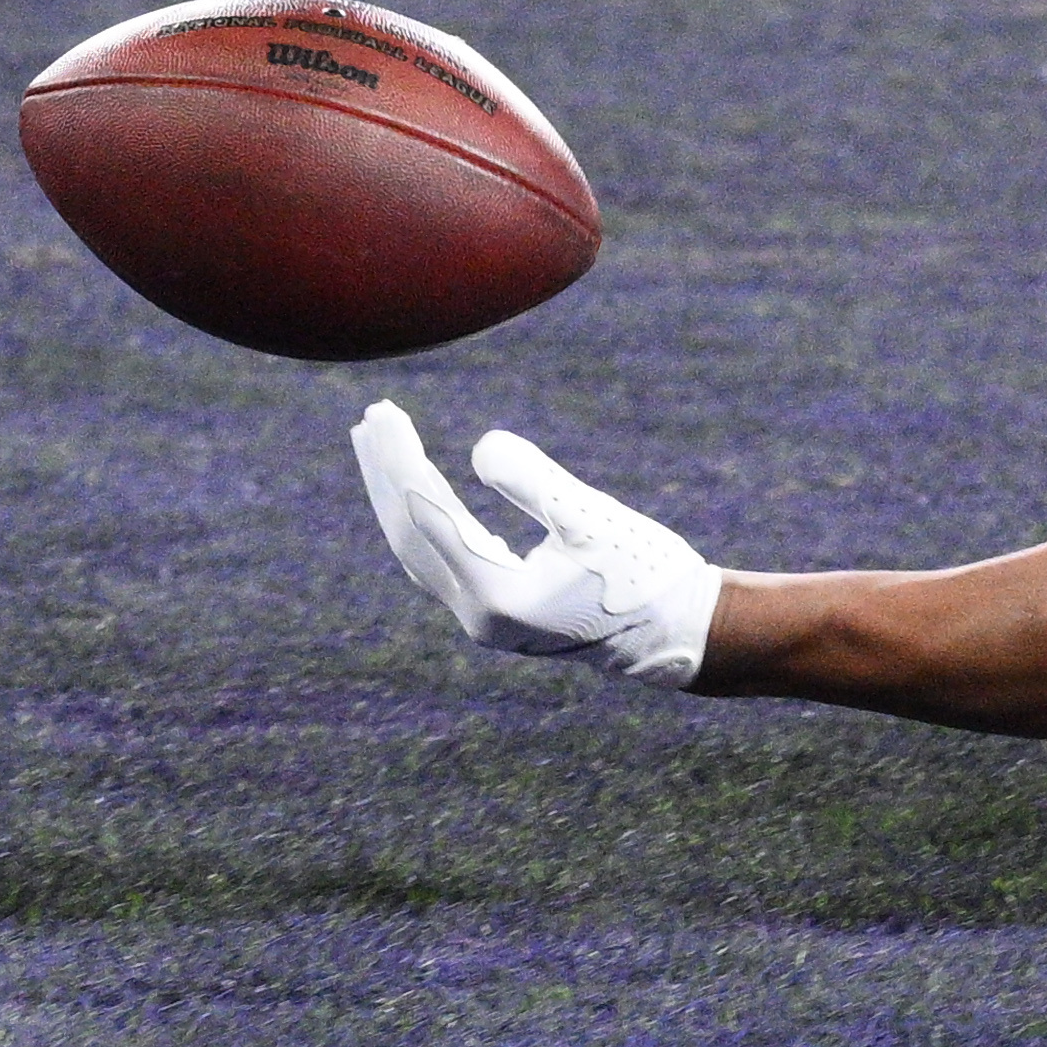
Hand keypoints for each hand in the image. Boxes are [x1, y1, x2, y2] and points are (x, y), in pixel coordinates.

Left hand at [352, 403, 718, 688]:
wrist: (675, 631)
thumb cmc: (645, 573)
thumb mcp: (595, 519)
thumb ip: (537, 483)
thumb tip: (481, 447)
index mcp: (498, 596)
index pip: (430, 516)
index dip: (402, 461)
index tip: (385, 415)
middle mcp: (477, 615)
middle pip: (411, 533)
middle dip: (387, 475)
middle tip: (371, 419)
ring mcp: (482, 618)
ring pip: (419, 547)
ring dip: (396, 495)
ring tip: (378, 446)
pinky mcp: (495, 611)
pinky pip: (440, 558)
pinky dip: (424, 518)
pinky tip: (420, 492)